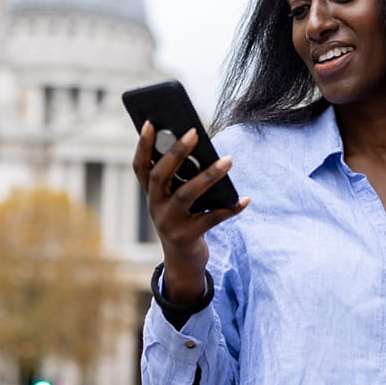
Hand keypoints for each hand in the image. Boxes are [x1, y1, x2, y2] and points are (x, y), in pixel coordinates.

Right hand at [132, 121, 248, 304]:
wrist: (182, 262)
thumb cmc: (183, 220)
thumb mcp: (176, 200)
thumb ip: (184, 180)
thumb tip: (205, 151)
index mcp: (151, 194)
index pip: (140, 167)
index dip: (143, 145)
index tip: (150, 122)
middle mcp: (155, 207)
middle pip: (161, 176)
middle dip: (176, 153)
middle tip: (194, 132)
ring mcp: (169, 223)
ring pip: (187, 195)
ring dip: (209, 176)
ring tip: (229, 160)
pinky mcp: (187, 237)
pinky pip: (212, 218)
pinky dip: (230, 208)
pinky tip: (245, 199)